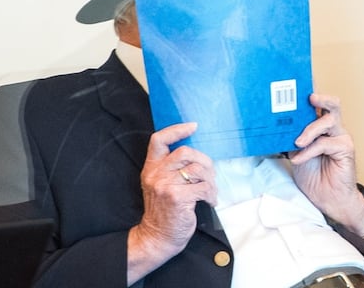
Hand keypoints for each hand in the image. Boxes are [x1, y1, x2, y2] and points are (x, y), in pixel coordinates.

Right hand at [127, 123, 216, 283]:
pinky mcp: (178, 198)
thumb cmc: (165, 210)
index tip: (193, 126)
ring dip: (211, 180)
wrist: (158, 237)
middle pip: (185, 152)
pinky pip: (204, 187)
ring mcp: (166, 186)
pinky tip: (209, 201)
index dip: (177, 130)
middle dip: (204, 161)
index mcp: (152, 168)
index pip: (158, 140)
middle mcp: (156, 175)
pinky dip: (212, 194)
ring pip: (198, 169)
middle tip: (210, 174)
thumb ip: (172, 168)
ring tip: (210, 191)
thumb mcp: (161, 185)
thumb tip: (198, 154)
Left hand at [289, 93, 363, 237]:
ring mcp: (341, 137)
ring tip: (297, 142)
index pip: (318, 104)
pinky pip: (326, 143)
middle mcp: (333, 128)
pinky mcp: (346, 149)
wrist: (329, 199)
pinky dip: (310, 151)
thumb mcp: (296, 153)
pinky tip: (300, 158)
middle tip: (308, 97)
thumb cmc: (314, 177)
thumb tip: (273, 126)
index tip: (299, 81)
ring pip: (329, 120)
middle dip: (320, 97)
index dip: (311, 92)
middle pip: (332, 104)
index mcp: (321, 127)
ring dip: (310, 129)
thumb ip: (291, 138)